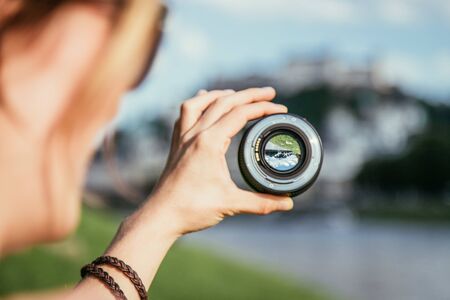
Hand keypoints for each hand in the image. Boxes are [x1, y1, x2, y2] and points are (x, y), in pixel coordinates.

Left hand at [81, 87, 294, 298]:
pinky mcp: (176, 144)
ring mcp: (182, 137)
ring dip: (223, 94)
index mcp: (209, 143)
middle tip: (270, 93)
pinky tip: (205, 104)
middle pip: (224, 101)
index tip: (280, 109)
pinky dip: (199, 104)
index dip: (264, 109)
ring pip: (202, 102)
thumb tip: (288, 204)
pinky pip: (185, 114)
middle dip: (250, 95)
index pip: (240, 114)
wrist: (161, 216)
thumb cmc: (191, 209)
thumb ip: (262, 203)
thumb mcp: (231, 204)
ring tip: (238, 94)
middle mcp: (194, 134)